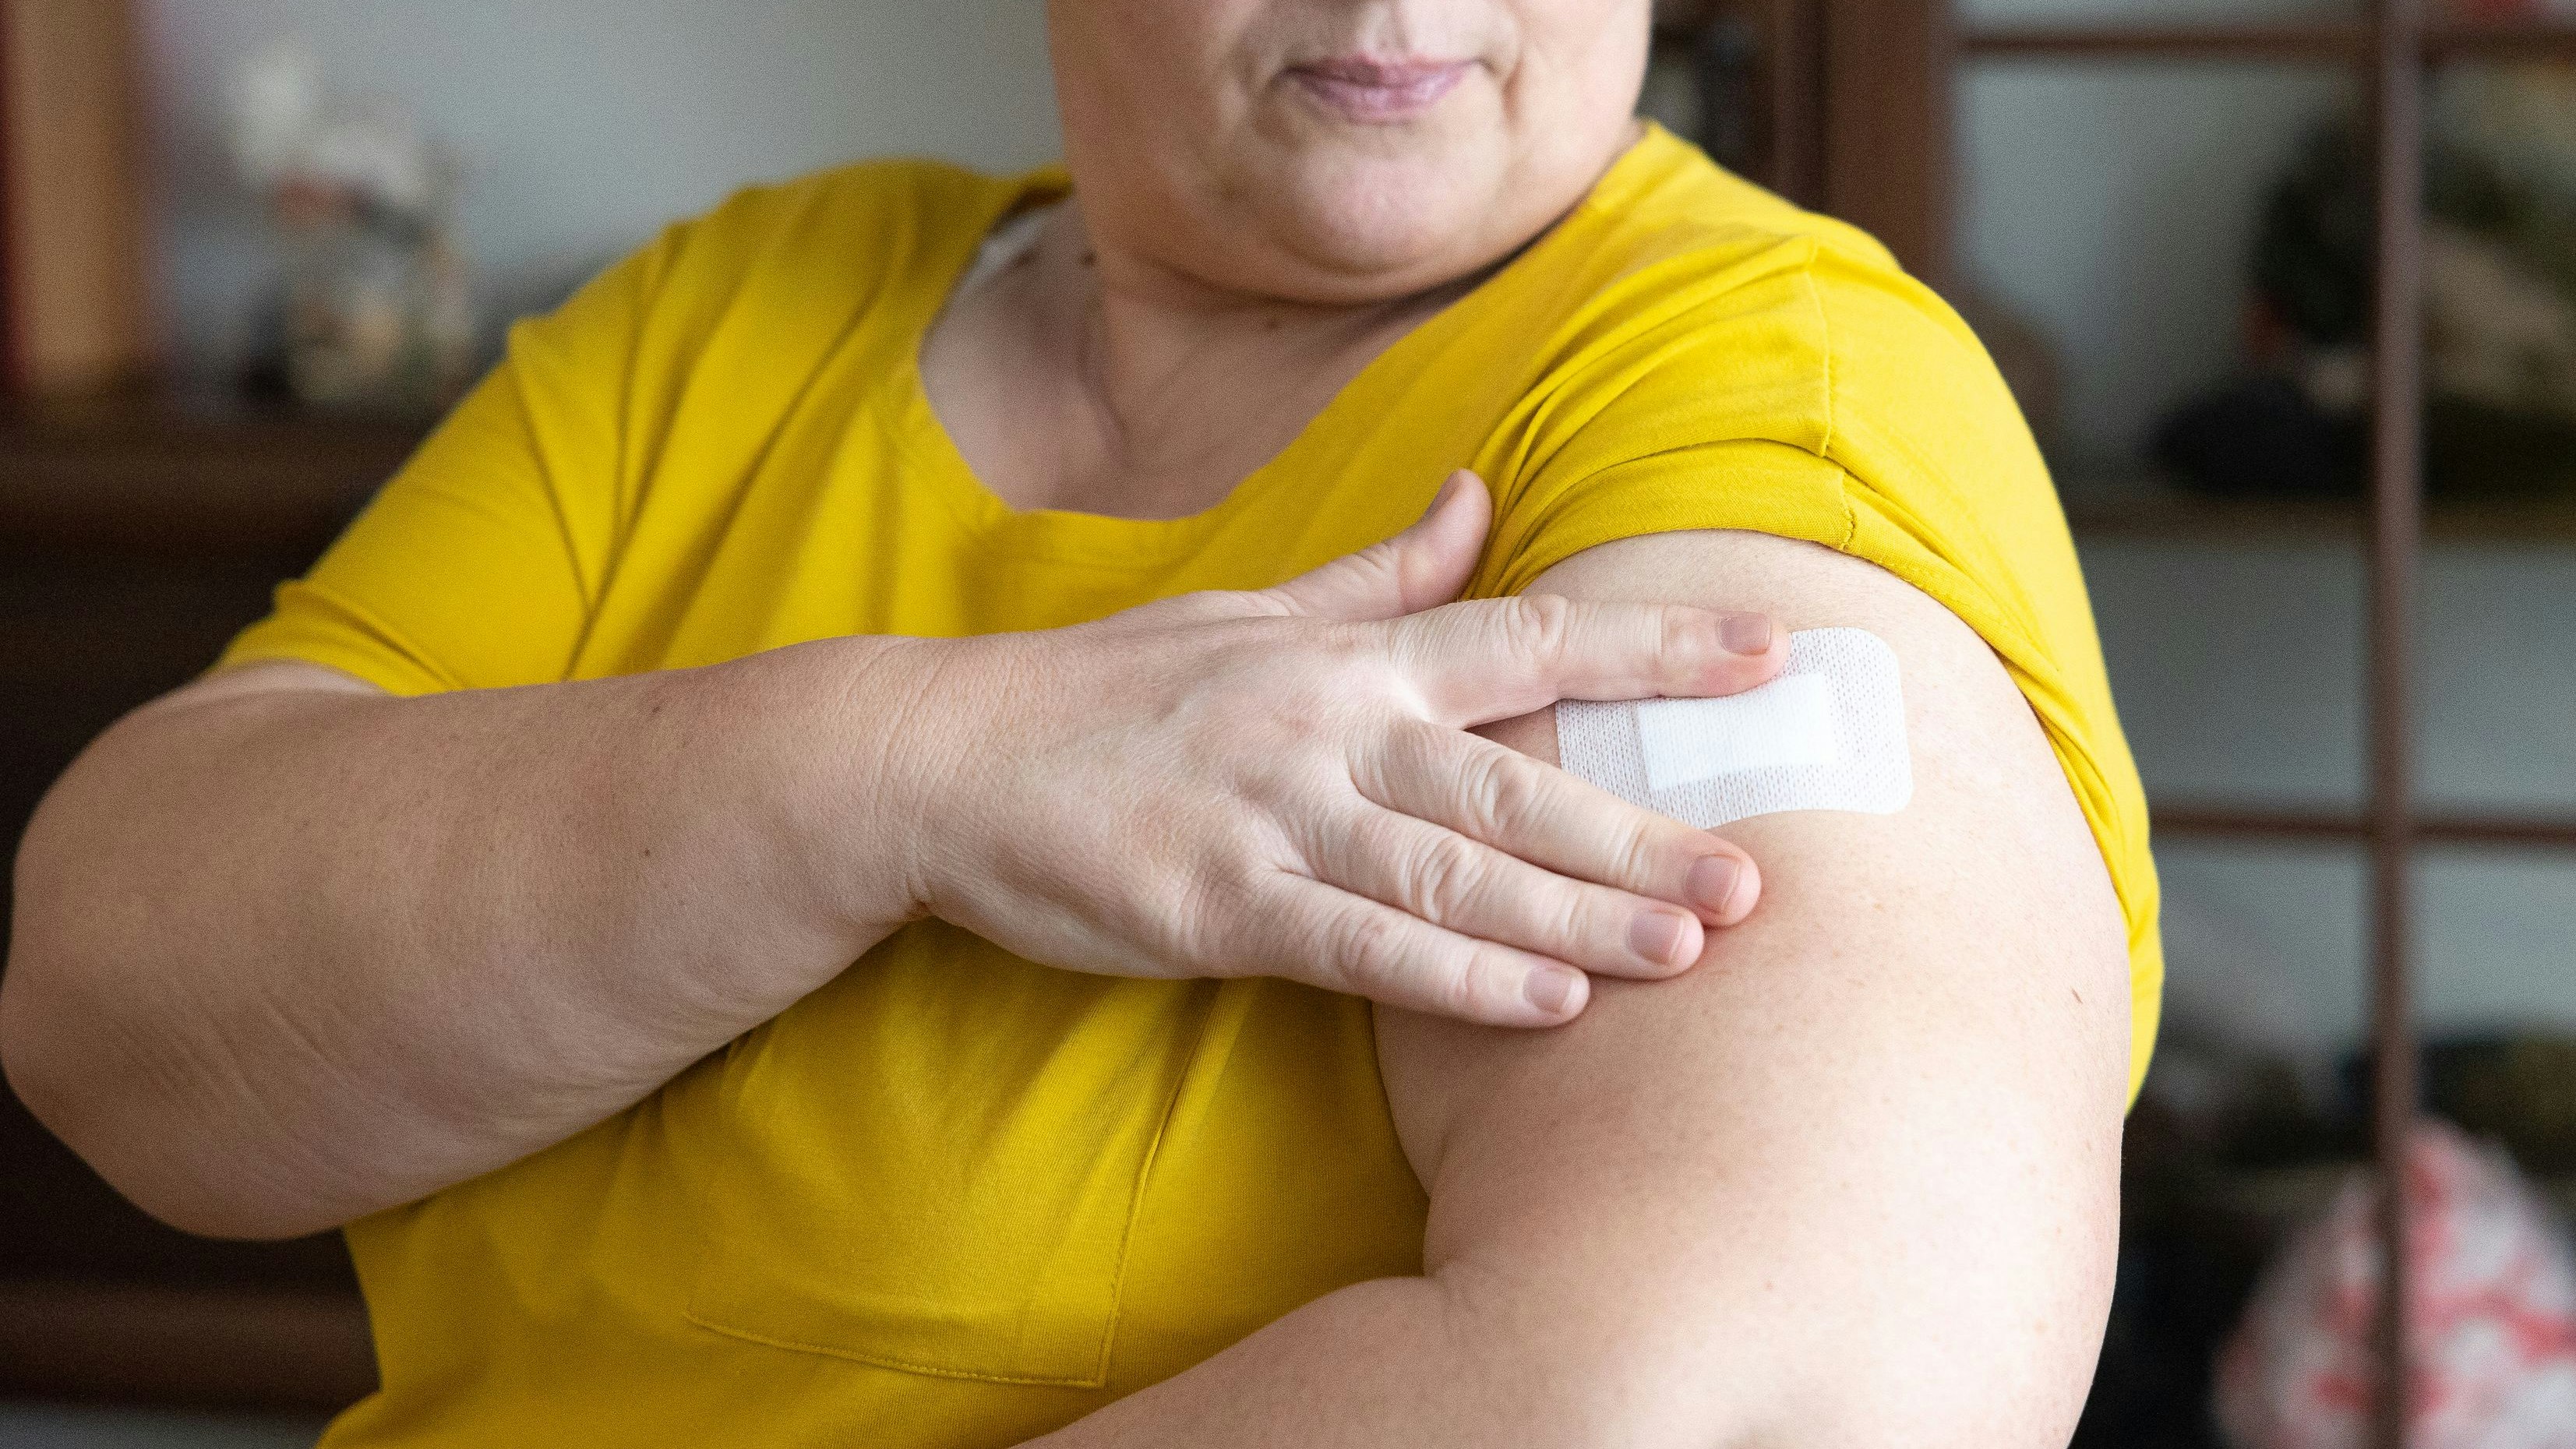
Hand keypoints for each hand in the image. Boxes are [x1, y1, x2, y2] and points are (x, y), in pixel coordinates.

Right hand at [890, 472, 1784, 1025]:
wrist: (942, 759)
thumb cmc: (1108, 692)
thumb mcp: (1248, 615)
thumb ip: (1379, 575)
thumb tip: (1477, 495)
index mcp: (1344, 656)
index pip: (1528, 639)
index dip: (1654, 647)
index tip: (1771, 655)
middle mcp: (1324, 726)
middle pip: (1513, 778)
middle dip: (1639, 829)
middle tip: (1757, 877)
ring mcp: (1270, 817)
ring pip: (1453, 869)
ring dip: (1576, 913)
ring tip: (1688, 950)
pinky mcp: (1215, 906)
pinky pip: (1360, 946)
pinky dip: (1457, 974)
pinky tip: (1546, 1004)